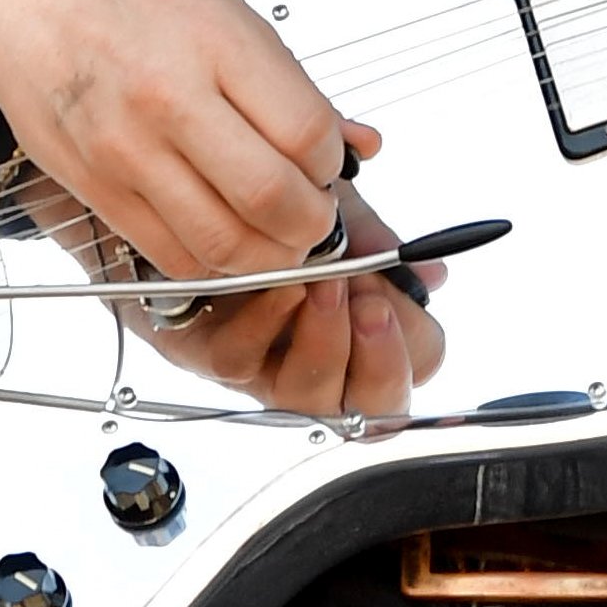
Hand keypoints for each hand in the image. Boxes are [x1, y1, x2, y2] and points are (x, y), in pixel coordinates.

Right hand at [0, 0, 444, 413]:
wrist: (34, 5)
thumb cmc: (138, 5)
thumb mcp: (230, 15)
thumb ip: (295, 86)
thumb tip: (362, 144)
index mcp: (217, 45)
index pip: (305, 133)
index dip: (332, 164)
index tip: (328, 165)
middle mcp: (171, 101)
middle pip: (270, 197)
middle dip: (312, 223)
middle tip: (315, 217)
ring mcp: (129, 152)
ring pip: (223, 243)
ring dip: (269, 256)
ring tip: (278, 237)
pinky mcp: (100, 191)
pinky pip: (174, 255)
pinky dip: (216, 263)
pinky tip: (228, 238)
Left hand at [127, 184, 450, 419]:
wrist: (174, 200)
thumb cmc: (256, 207)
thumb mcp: (331, 207)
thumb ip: (377, 237)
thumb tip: (432, 272)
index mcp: (360, 328)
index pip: (415, 363)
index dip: (414, 340)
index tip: (403, 289)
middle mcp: (315, 357)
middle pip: (371, 406)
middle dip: (382, 359)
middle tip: (373, 306)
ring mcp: (263, 364)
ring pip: (307, 397)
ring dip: (326, 341)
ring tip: (327, 287)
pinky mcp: (207, 354)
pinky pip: (242, 362)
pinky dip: (267, 323)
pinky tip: (278, 285)